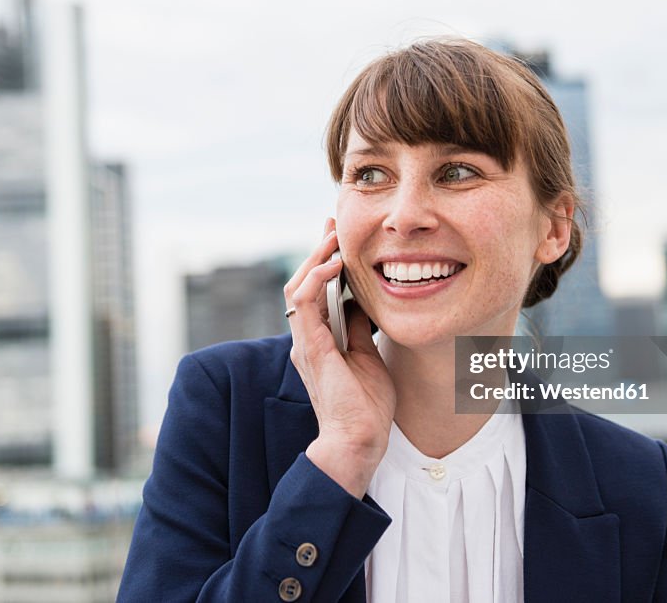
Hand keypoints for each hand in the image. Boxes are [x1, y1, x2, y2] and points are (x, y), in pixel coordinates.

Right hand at [284, 218, 395, 496]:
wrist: (360, 440)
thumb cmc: (366, 406)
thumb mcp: (368, 355)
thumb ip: (359, 329)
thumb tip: (362, 303)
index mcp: (318, 340)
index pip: (315, 291)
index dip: (324, 262)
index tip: (338, 238)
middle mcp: (305, 339)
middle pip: (302, 283)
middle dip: (317, 251)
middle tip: (332, 224)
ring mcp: (305, 343)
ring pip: (298, 288)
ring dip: (315, 259)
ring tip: (333, 236)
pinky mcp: (311, 349)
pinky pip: (305, 304)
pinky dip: (317, 280)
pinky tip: (335, 264)